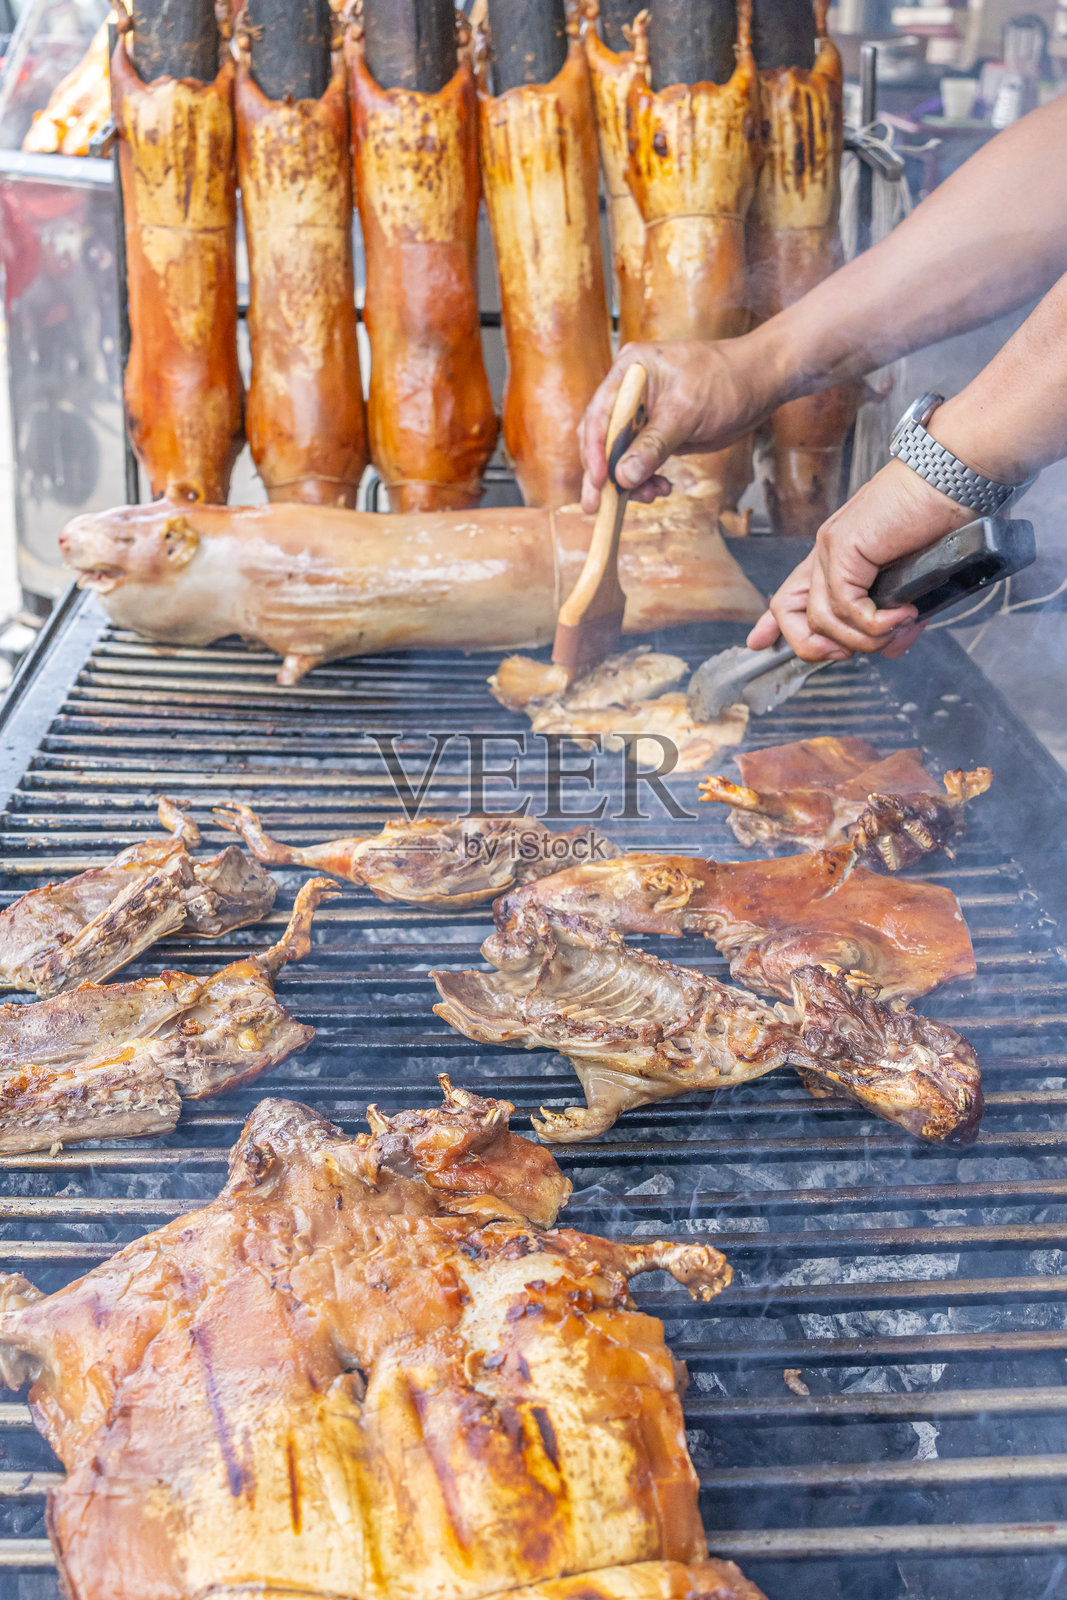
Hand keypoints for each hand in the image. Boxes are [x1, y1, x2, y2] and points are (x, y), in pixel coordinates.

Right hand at [579, 333, 784, 512]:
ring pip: (620, 455)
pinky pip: (640, 462)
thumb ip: (654, 445)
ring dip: (629, 480)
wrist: (759, 383)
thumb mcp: (687, 412)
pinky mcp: (657, 433)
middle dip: (604, 473)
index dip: (594, 449)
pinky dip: (646, 478)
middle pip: (602, 437)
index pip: (600, 413)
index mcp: (630, 371)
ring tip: (650, 495)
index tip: (599, 480)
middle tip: (597, 506)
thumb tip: (624, 477)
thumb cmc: (726, 381)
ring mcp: (643, 414)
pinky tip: (661, 488)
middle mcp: (630, 391)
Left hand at [747, 459, 974, 661]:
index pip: (790, 593)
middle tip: (852, 653)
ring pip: (822, 620)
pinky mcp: (844, 546)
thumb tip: (893, 647)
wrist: (954, 476)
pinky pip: (845, 607)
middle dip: (815, 646)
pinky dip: (874, 624)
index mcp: (838, 554)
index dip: (773, 624)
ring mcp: (831, 547)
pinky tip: (899, 617)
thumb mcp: (915, 581)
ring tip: (896, 627)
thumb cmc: (941, 518)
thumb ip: (897, 618)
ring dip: (862, 639)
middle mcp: (827, 550)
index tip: (759, 643)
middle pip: (788, 611)